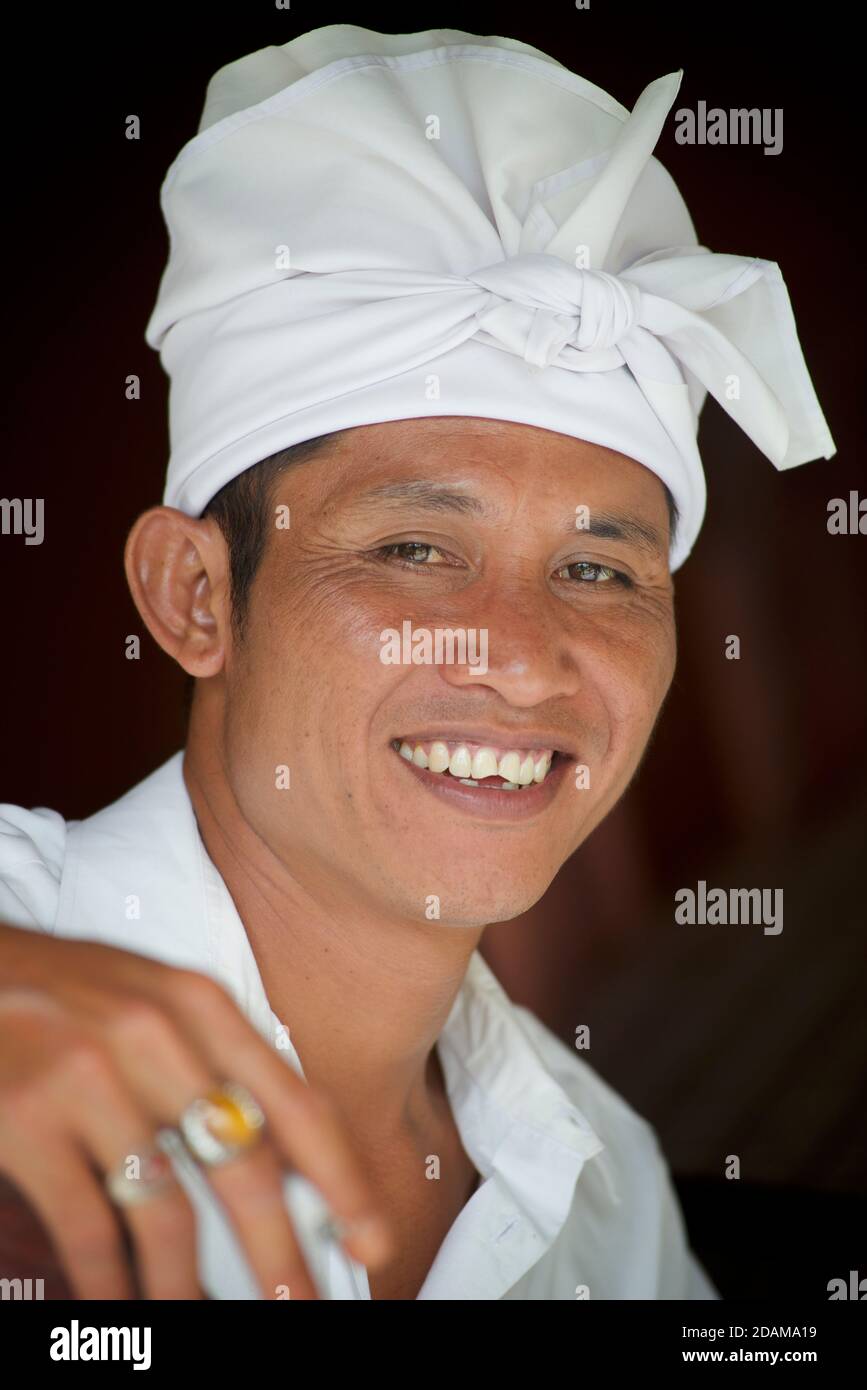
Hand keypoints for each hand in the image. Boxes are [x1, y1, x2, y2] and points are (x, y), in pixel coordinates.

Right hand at [0, 922, 393, 1298]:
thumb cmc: (68, 992)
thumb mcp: (156, 1002)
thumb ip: (217, 1064)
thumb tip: (287, 1160)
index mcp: (201, 1004)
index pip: (295, 1102)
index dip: (342, 1180)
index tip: (371, 1240)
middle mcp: (156, 1034)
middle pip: (245, 1164)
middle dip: (283, 1252)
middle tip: (303, 1306)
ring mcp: (91, 1076)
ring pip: (166, 1210)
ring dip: (189, 1287)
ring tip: (204, 1322)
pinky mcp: (27, 1117)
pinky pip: (88, 1225)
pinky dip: (110, 1284)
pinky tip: (122, 1314)